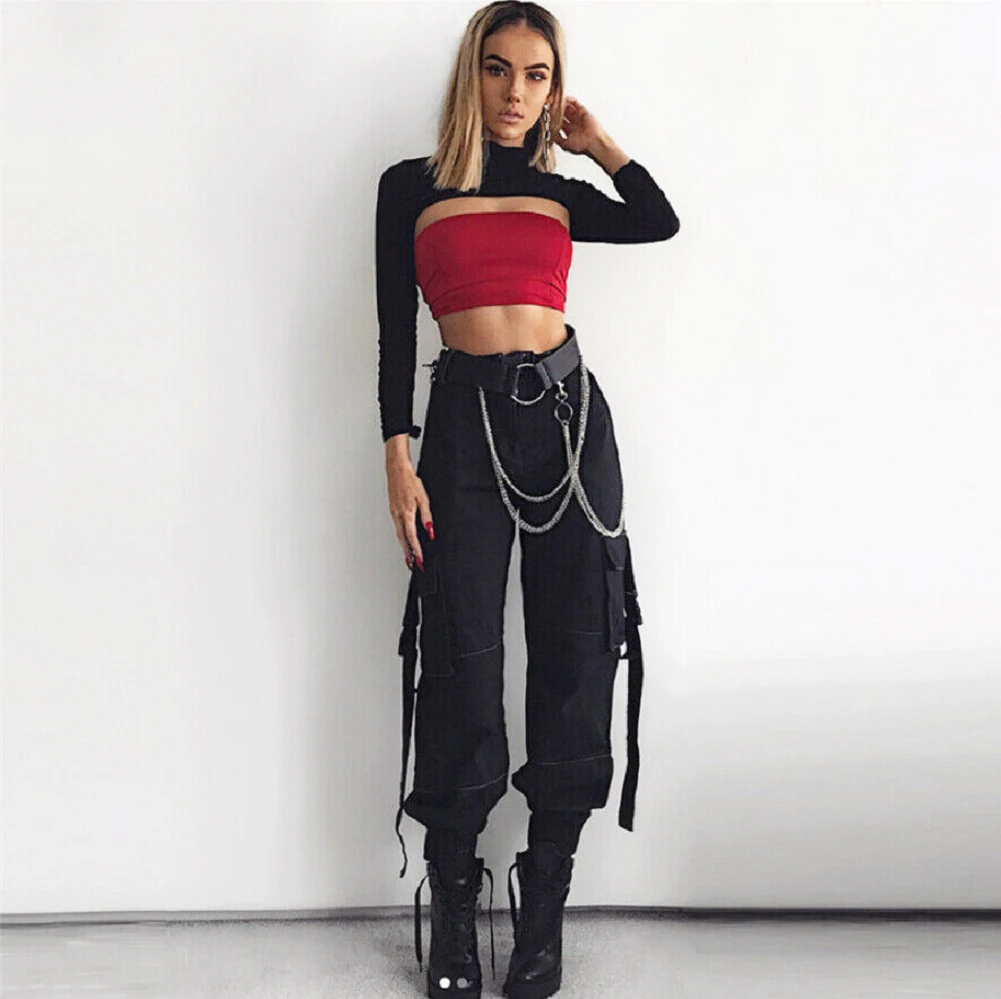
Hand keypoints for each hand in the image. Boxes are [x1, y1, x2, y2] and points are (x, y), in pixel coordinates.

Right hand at [386, 456, 433, 570]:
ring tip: (410, 558)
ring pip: (399, 535)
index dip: (416, 550)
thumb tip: (430, 531)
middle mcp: (397, 515)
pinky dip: (402, 538)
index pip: (412, 537)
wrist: (396, 470)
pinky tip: (405, 541)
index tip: (420, 560)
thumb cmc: (410, 481)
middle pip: (403, 540)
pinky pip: (397, 528)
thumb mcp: (423, 498)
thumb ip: (427, 516)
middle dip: (408, 554)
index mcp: (406, 513)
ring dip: (404, 548)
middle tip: (414, 566)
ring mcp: (393, 514)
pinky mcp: (393, 511)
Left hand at [552, 96, 606, 156]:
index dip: (552, 118)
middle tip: (548, 105)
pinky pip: (575, 102)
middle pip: (562, 113)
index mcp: (569, 131)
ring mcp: (578, 116)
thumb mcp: (565, 145)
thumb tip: (549, 134)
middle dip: (555, 109)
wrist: (594, 142)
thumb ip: (557, 139)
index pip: (558, 121)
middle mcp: (573, 123)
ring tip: (554, 100)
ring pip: (567, 107)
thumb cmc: (582, 146)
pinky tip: (563, 99)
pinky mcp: (583, 111)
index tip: (546, 114)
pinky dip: (569, 99)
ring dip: (561, 103)